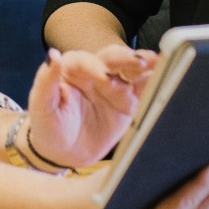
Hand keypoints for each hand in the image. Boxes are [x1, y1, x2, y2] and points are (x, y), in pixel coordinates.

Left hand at [26, 45, 158, 167]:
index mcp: (72, 69)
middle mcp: (96, 72)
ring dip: (145, 65)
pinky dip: (155, 83)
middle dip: (126, 59)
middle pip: (112, 59)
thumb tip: (52, 55)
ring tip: (159, 62)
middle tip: (140, 62)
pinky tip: (167, 77)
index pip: (85, 61)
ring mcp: (114, 87)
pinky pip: (143, 90)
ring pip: (131, 70)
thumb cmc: (48, 127)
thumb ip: (46, 81)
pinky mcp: (128, 102)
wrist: (63, 153)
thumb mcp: (42, 107)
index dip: (95, 67)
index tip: (104, 78)